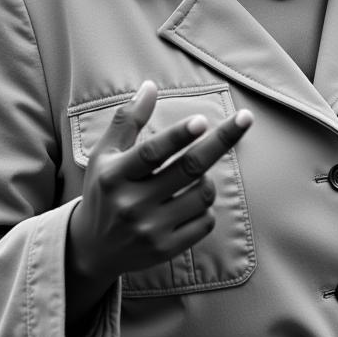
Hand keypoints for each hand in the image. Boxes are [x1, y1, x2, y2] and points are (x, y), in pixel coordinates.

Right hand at [67, 80, 252, 280]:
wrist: (93, 249)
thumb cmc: (103, 190)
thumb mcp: (104, 154)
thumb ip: (127, 120)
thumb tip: (150, 86)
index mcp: (114, 175)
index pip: (151, 152)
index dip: (178, 136)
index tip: (202, 121)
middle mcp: (131, 204)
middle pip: (188, 168)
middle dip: (220, 141)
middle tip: (244, 119)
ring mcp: (150, 229)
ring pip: (203, 194)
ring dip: (208, 178)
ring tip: (194, 175)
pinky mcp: (165, 250)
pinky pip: (205, 222)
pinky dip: (206, 207)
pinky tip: (191, 202)